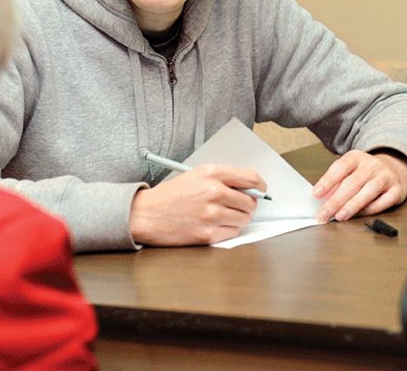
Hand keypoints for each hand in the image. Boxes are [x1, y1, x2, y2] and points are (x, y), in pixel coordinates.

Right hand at [129, 165, 267, 245]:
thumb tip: (250, 188)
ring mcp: (211, 214)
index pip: (251, 178)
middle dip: (247, 205)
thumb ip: (223, 178)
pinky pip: (232, 233)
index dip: (260, 186)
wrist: (146, 214)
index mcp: (212, 173)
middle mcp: (214, 192)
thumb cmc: (171, 195)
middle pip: (251, 202)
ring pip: (244, 219)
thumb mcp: (196, 175)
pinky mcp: (207, 234)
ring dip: (238, 219)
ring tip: (223, 216)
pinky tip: (214, 225)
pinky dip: (228, 230)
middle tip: (238, 206)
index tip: (261, 190)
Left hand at [312, 149, 406, 222]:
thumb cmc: (366, 172)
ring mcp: (386, 176)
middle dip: (336, 200)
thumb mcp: (350, 171)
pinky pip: (383, 201)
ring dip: (352, 205)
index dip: (327, 181)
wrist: (394, 167)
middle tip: (323, 214)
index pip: (340, 167)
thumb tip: (323, 200)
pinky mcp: (397, 190)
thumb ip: (337, 183)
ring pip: (368, 191)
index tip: (316, 194)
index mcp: (357, 157)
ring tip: (339, 216)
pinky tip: (359, 215)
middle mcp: (372, 165)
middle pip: (352, 183)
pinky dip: (370, 209)